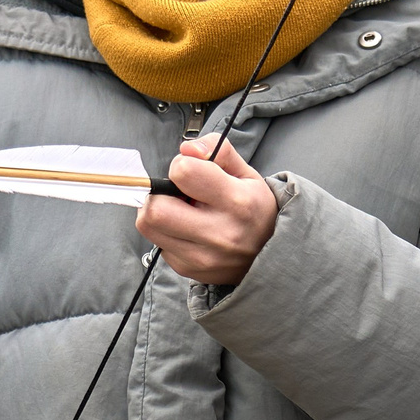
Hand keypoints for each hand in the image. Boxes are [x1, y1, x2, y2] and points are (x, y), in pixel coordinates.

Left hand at [136, 133, 277, 284]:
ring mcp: (202, 256)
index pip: (184, 173)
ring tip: (180, 210)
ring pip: (149, 226)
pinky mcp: (189, 269)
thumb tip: (186, 149)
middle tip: (176, 193)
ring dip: (157, 213)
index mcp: (237, 201)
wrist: (271, 254)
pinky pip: (158, 244)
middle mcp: (219, 233)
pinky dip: (166, 233)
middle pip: (156, 209)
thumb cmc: (254, 207)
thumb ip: (217, 149)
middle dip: (159, 194)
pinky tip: (187, 230)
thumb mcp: (245, 172)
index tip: (190, 172)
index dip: (181, 165)